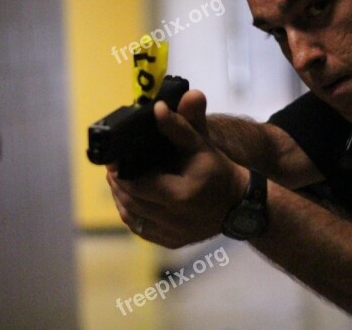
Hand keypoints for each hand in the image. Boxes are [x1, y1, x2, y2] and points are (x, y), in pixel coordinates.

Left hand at [106, 90, 247, 247]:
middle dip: (118, 184)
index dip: (120, 173)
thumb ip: (178, 126)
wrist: (239, 203)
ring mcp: (172, 235)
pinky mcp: (172, 242)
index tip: (113, 160)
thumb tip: (157, 107)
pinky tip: (130, 200)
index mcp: (180, 195)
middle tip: (112, 168)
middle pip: (130, 202)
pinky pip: (141, 230)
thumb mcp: (200, 145)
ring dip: (121, 199)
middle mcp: (175, 220)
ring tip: (118, 181)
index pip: (137, 185)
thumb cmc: (218, 170)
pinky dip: (132, 214)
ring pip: (132, 218)